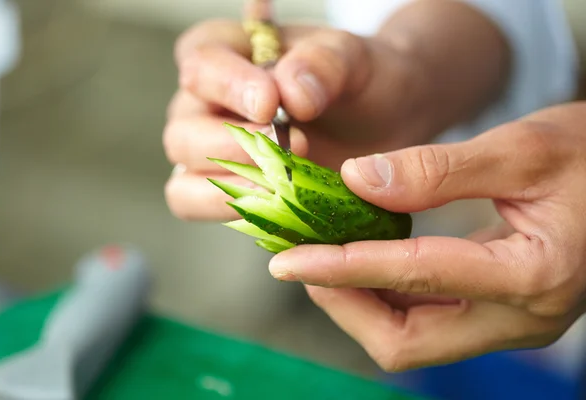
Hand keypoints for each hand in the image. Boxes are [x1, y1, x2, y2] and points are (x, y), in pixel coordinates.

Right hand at [163, 2, 508, 220]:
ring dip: (231, 187)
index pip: (201, 65)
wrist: (380, 122)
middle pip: (183, 132)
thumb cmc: (356, 81)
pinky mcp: (224, 190)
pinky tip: (275, 207)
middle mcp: (205, 105)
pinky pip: (197, 207)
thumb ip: (324, 65)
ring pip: (184, 179)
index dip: (229, 87)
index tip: (271, 104)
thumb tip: (292, 96)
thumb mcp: (352, 59)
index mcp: (227, 53)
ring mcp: (208, 153)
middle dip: (232, 147)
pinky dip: (230, 212)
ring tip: (283, 185)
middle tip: (292, 147)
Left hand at [268, 102, 585, 370]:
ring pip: (413, 337)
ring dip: (359, 302)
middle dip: (344, 304)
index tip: (286, 261)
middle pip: (406, 341)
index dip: (342, 268)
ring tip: (322, 257)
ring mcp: (511, 322)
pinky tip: (364, 259)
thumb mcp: (523, 149)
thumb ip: (438, 169)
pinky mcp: (501, 312)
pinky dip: (386, 294)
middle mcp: (521, 318)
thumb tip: (357, 180)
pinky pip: (428, 320)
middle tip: (302, 261)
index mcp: (534, 275)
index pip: (415, 277)